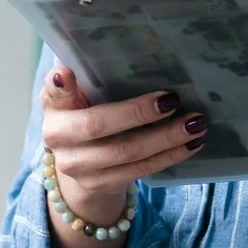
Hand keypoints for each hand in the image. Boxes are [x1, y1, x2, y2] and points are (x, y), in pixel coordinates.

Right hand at [41, 69, 206, 224]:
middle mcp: (57, 138)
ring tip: (195, 124)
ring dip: (165, 138)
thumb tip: (97, 63)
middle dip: (138, 113)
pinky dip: (169, 156)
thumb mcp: (79, 95)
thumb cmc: (85, 115)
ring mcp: (78, 167)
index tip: (68, 72)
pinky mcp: (100, 185)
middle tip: (173, 100)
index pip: (52, 93)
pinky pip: (140, 170)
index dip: (59, 85)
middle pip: (98, 125)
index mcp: (53, 107)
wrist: (79, 164)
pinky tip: (191, 144)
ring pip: (126, 153)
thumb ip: (85, 79)